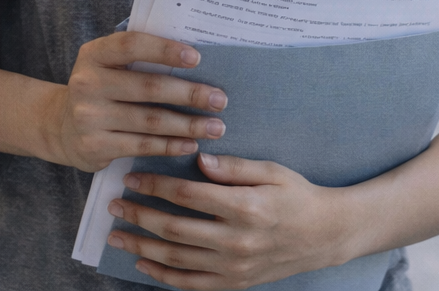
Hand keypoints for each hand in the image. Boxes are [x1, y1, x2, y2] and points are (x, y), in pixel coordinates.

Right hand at [43, 32, 227, 171]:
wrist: (61, 127)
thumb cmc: (101, 89)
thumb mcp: (108, 66)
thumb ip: (139, 57)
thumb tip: (194, 57)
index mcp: (93, 54)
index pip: (131, 45)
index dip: (164, 50)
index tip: (197, 58)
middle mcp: (87, 83)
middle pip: (148, 87)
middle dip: (189, 93)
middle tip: (219, 99)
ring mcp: (89, 117)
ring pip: (150, 120)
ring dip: (188, 124)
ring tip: (216, 127)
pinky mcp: (95, 146)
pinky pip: (142, 146)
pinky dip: (171, 146)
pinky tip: (191, 143)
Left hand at [107, 153, 354, 289]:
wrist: (324, 235)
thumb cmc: (297, 195)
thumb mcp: (271, 171)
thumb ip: (234, 167)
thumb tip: (199, 160)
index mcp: (244, 207)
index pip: (187, 195)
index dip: (155, 186)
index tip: (132, 177)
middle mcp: (236, 241)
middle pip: (173, 229)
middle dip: (138, 215)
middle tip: (114, 204)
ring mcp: (234, 268)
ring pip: (176, 260)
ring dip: (141, 247)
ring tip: (117, 235)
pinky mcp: (235, 283)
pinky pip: (191, 284)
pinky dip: (163, 276)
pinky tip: (143, 264)